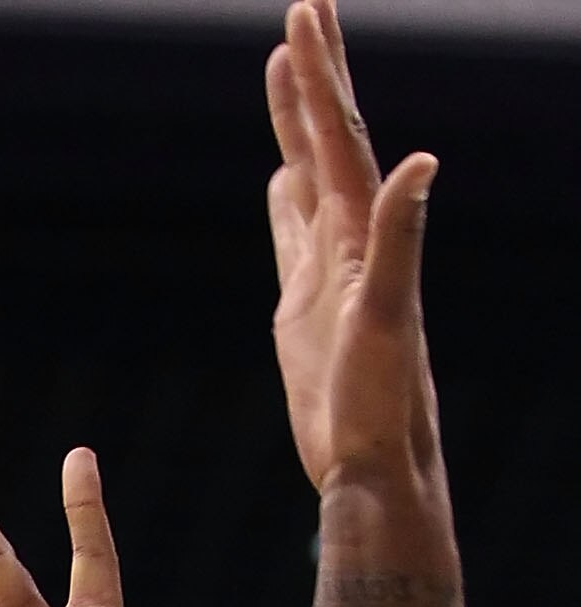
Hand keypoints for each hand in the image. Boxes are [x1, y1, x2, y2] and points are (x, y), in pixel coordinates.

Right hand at [266, 1, 439, 495]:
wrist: (374, 464)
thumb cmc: (381, 403)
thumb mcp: (388, 319)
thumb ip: (401, 238)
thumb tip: (420, 162)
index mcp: (366, 233)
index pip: (339, 138)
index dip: (321, 78)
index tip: (303, 17)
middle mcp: (352, 240)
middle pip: (331, 138)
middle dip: (318, 73)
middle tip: (305, 7)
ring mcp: (329, 270)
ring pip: (310, 175)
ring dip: (299, 121)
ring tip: (285, 67)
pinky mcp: (308, 307)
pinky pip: (295, 235)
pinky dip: (287, 198)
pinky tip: (282, 179)